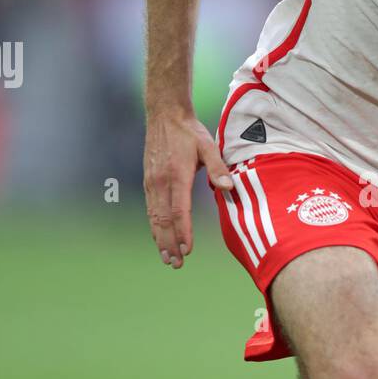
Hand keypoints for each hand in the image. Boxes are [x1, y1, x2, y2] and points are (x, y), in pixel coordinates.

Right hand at [143, 110, 232, 267]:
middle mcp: (160, 182)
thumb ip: (218, 168)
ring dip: (160, 239)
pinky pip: (150, 209)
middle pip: (163, 219)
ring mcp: (151, 182)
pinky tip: (159, 238)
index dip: (183, 232)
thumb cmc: (189, 131)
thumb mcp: (208, 145)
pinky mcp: (148, 181)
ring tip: (167, 258)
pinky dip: (154, 226)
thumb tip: (229, 188)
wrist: (164, 114)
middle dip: (170, 243)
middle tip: (176, 263)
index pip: (179, 210)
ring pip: (154, 217)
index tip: (187, 250)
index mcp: (176, 175)